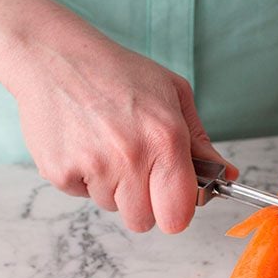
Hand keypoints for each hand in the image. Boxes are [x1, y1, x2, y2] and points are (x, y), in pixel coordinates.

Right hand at [3, 20, 236, 233]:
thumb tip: (226, 174)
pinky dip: (85, 178)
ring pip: (112, 207)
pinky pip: (82, 196)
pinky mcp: (59, 172)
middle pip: (143, 221)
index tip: (172, 200)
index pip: (177, 216)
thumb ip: (200, 142)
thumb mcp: (173, 95)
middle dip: (144, 202)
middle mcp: (130, 158)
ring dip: (114, 187)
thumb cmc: (118, 73)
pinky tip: (85, 145)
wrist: (51, 55)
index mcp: (165, 140)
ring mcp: (92, 167)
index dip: (176, 212)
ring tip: (107, 146)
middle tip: (137, 169)